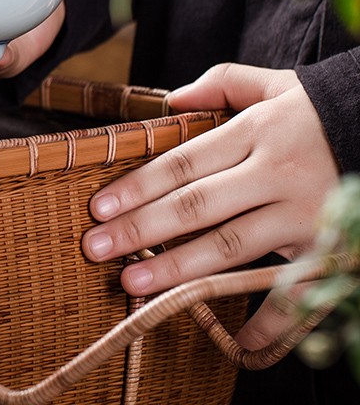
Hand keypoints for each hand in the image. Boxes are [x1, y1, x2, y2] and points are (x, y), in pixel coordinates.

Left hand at [80, 63, 340, 348]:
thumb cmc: (323, 112)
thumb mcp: (276, 85)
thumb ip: (223, 84)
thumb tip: (171, 100)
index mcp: (255, 132)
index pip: (184, 163)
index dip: (139, 186)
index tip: (99, 206)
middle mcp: (274, 174)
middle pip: (196, 206)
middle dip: (141, 229)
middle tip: (95, 247)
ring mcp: (302, 214)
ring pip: (230, 246)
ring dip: (178, 268)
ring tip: (133, 282)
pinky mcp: (328, 247)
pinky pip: (295, 289)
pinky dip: (269, 320)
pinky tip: (234, 340)